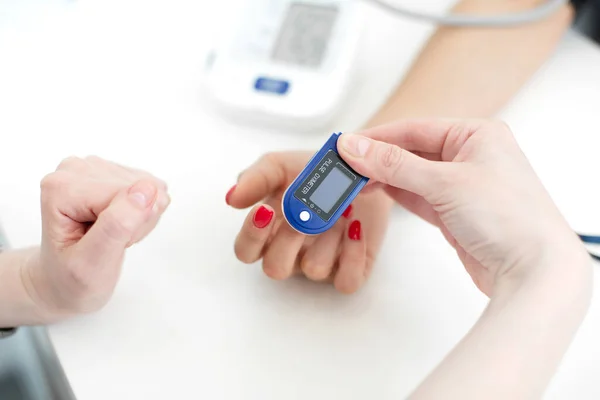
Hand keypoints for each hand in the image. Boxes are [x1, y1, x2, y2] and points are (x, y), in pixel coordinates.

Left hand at [23, 156, 169, 319]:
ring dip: (139, 218)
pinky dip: (143, 212)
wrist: (61, 279)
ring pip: (148, 187)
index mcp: (62, 187)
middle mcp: (75, 168)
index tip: (106, 246)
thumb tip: (147, 189)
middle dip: (135, 221)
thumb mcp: (93, 264)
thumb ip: (118, 225)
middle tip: (111, 243)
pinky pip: (151, 187)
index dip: (129, 226)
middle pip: (138, 188)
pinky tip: (121, 225)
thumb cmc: (70, 277)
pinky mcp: (113, 171)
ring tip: (113, 236)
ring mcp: (95, 167)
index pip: (125, 196)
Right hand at [227, 152, 392, 293]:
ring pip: (314, 269)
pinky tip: (356, 227)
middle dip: (289, 240)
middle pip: (275, 269)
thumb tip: (232, 197)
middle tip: (305, 213)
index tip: (265, 210)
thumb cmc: (314, 173)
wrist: (358, 169)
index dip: (251, 237)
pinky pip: (347, 281)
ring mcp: (320, 263)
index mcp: (268, 232)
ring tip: (342, 210)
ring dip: (328, 238)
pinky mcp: (350, 269)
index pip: (246, 251)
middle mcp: (291, 253)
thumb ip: (255, 178)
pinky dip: (353, 254)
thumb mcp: (281, 166)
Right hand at [337, 119, 589, 296]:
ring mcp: (464, 186)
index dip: (377, 137)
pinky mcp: (456, 213)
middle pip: (411, 151)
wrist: (534, 272)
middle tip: (343, 166)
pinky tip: (375, 191)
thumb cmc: (510, 219)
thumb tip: (355, 146)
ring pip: (412, 175)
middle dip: (377, 159)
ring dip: (383, 178)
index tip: (345, 145)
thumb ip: (395, 164)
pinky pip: (418, 196)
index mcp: (477, 134)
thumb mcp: (445, 182)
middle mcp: (472, 156)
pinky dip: (396, 195)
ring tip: (352, 180)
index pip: (415, 129)